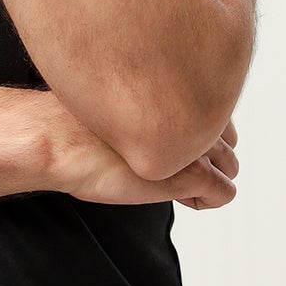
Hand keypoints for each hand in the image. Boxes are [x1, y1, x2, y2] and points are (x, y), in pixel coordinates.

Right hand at [45, 96, 239, 210]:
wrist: (55, 139)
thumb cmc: (73, 123)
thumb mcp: (118, 102)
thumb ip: (147, 102)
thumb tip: (154, 119)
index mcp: (175, 84)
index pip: (212, 110)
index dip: (191, 134)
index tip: (165, 144)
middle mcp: (193, 109)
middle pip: (226, 139)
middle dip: (203, 157)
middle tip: (166, 167)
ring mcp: (197, 142)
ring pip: (229, 166)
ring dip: (204, 179)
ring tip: (167, 181)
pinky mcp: (194, 173)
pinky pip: (223, 193)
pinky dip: (205, 200)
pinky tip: (176, 197)